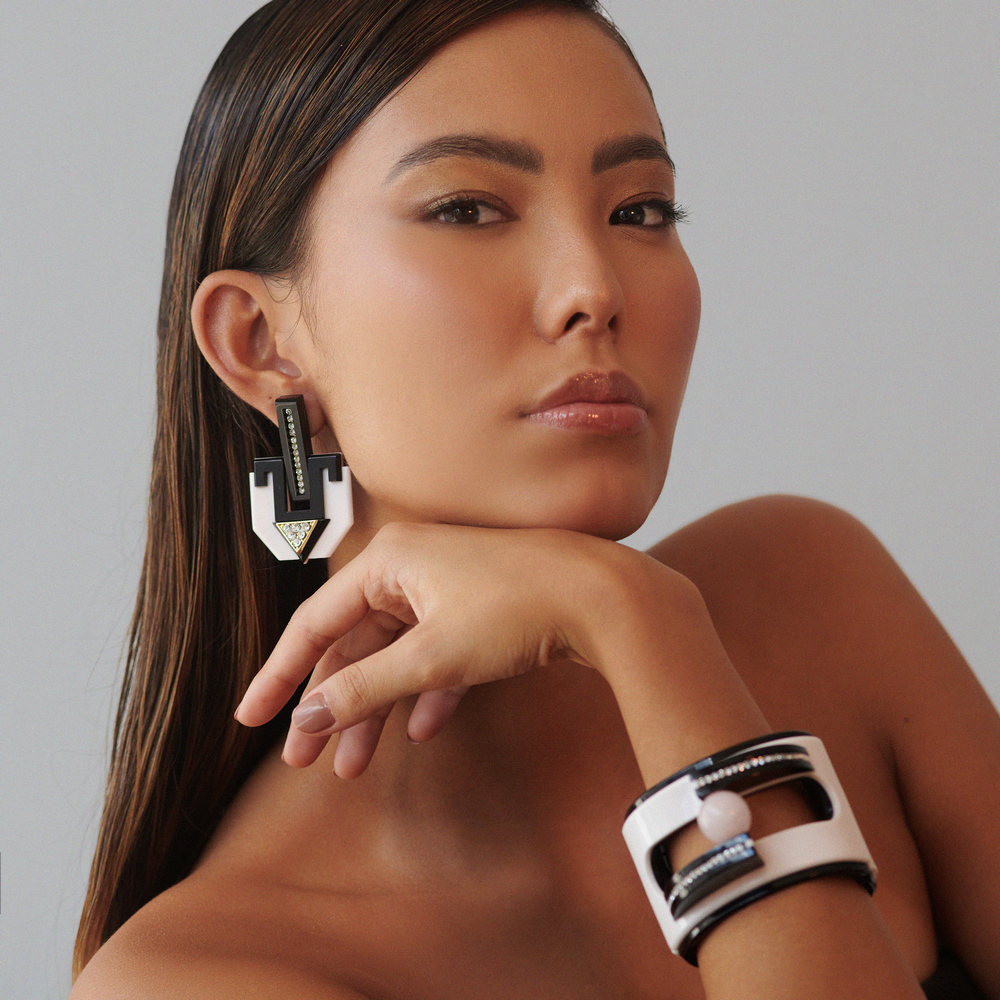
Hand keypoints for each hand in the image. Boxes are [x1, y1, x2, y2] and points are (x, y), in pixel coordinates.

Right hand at [235, 522, 616, 775]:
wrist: (605, 596)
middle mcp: (410, 569)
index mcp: (388, 562)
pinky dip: (424, 693)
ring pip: (393, 657)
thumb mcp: (432, 654)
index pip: (314, 623)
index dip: (280, 675)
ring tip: (354, 766)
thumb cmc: (519, 605)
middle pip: (352, 645)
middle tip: (303, 760)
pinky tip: (422, 729)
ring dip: (375, 710)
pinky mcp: (475, 612)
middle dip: (330, 706)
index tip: (252, 717)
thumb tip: (307, 717)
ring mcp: (445, 590)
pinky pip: (434, 657)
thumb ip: (365, 687)